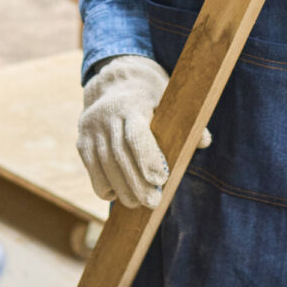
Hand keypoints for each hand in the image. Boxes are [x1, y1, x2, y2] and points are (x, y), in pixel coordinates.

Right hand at [75, 55, 205, 208]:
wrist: (113, 83)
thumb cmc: (150, 96)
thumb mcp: (169, 99)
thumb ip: (186, 121)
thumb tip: (203, 141)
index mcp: (131, 103)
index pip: (135, 134)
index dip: (147, 159)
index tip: (161, 179)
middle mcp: (106, 115)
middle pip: (119, 155)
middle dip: (136, 183)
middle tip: (153, 202)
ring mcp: (91, 129)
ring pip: (104, 166)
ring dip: (122, 189)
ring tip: (138, 203)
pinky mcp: (82, 142)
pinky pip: (92, 170)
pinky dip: (104, 187)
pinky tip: (118, 194)